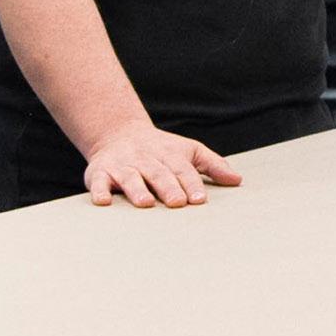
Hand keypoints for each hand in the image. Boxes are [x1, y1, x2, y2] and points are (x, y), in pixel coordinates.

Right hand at [78, 121, 240, 208]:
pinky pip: (98, 181)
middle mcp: (146, 159)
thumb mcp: (188, 151)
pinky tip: (102, 202)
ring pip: (130, 178)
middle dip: (168, 188)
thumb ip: (212, 165)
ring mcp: (122, 165)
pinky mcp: (100, 172)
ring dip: (137, 190)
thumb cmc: (161, 149)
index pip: (182, 170)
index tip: (199, 199)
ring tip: (146, 203)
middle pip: (159, 174)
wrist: (119, 133)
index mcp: (169, 155)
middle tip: (177, 203)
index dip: (191, 183)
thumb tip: (237, 180)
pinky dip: (99, 191)